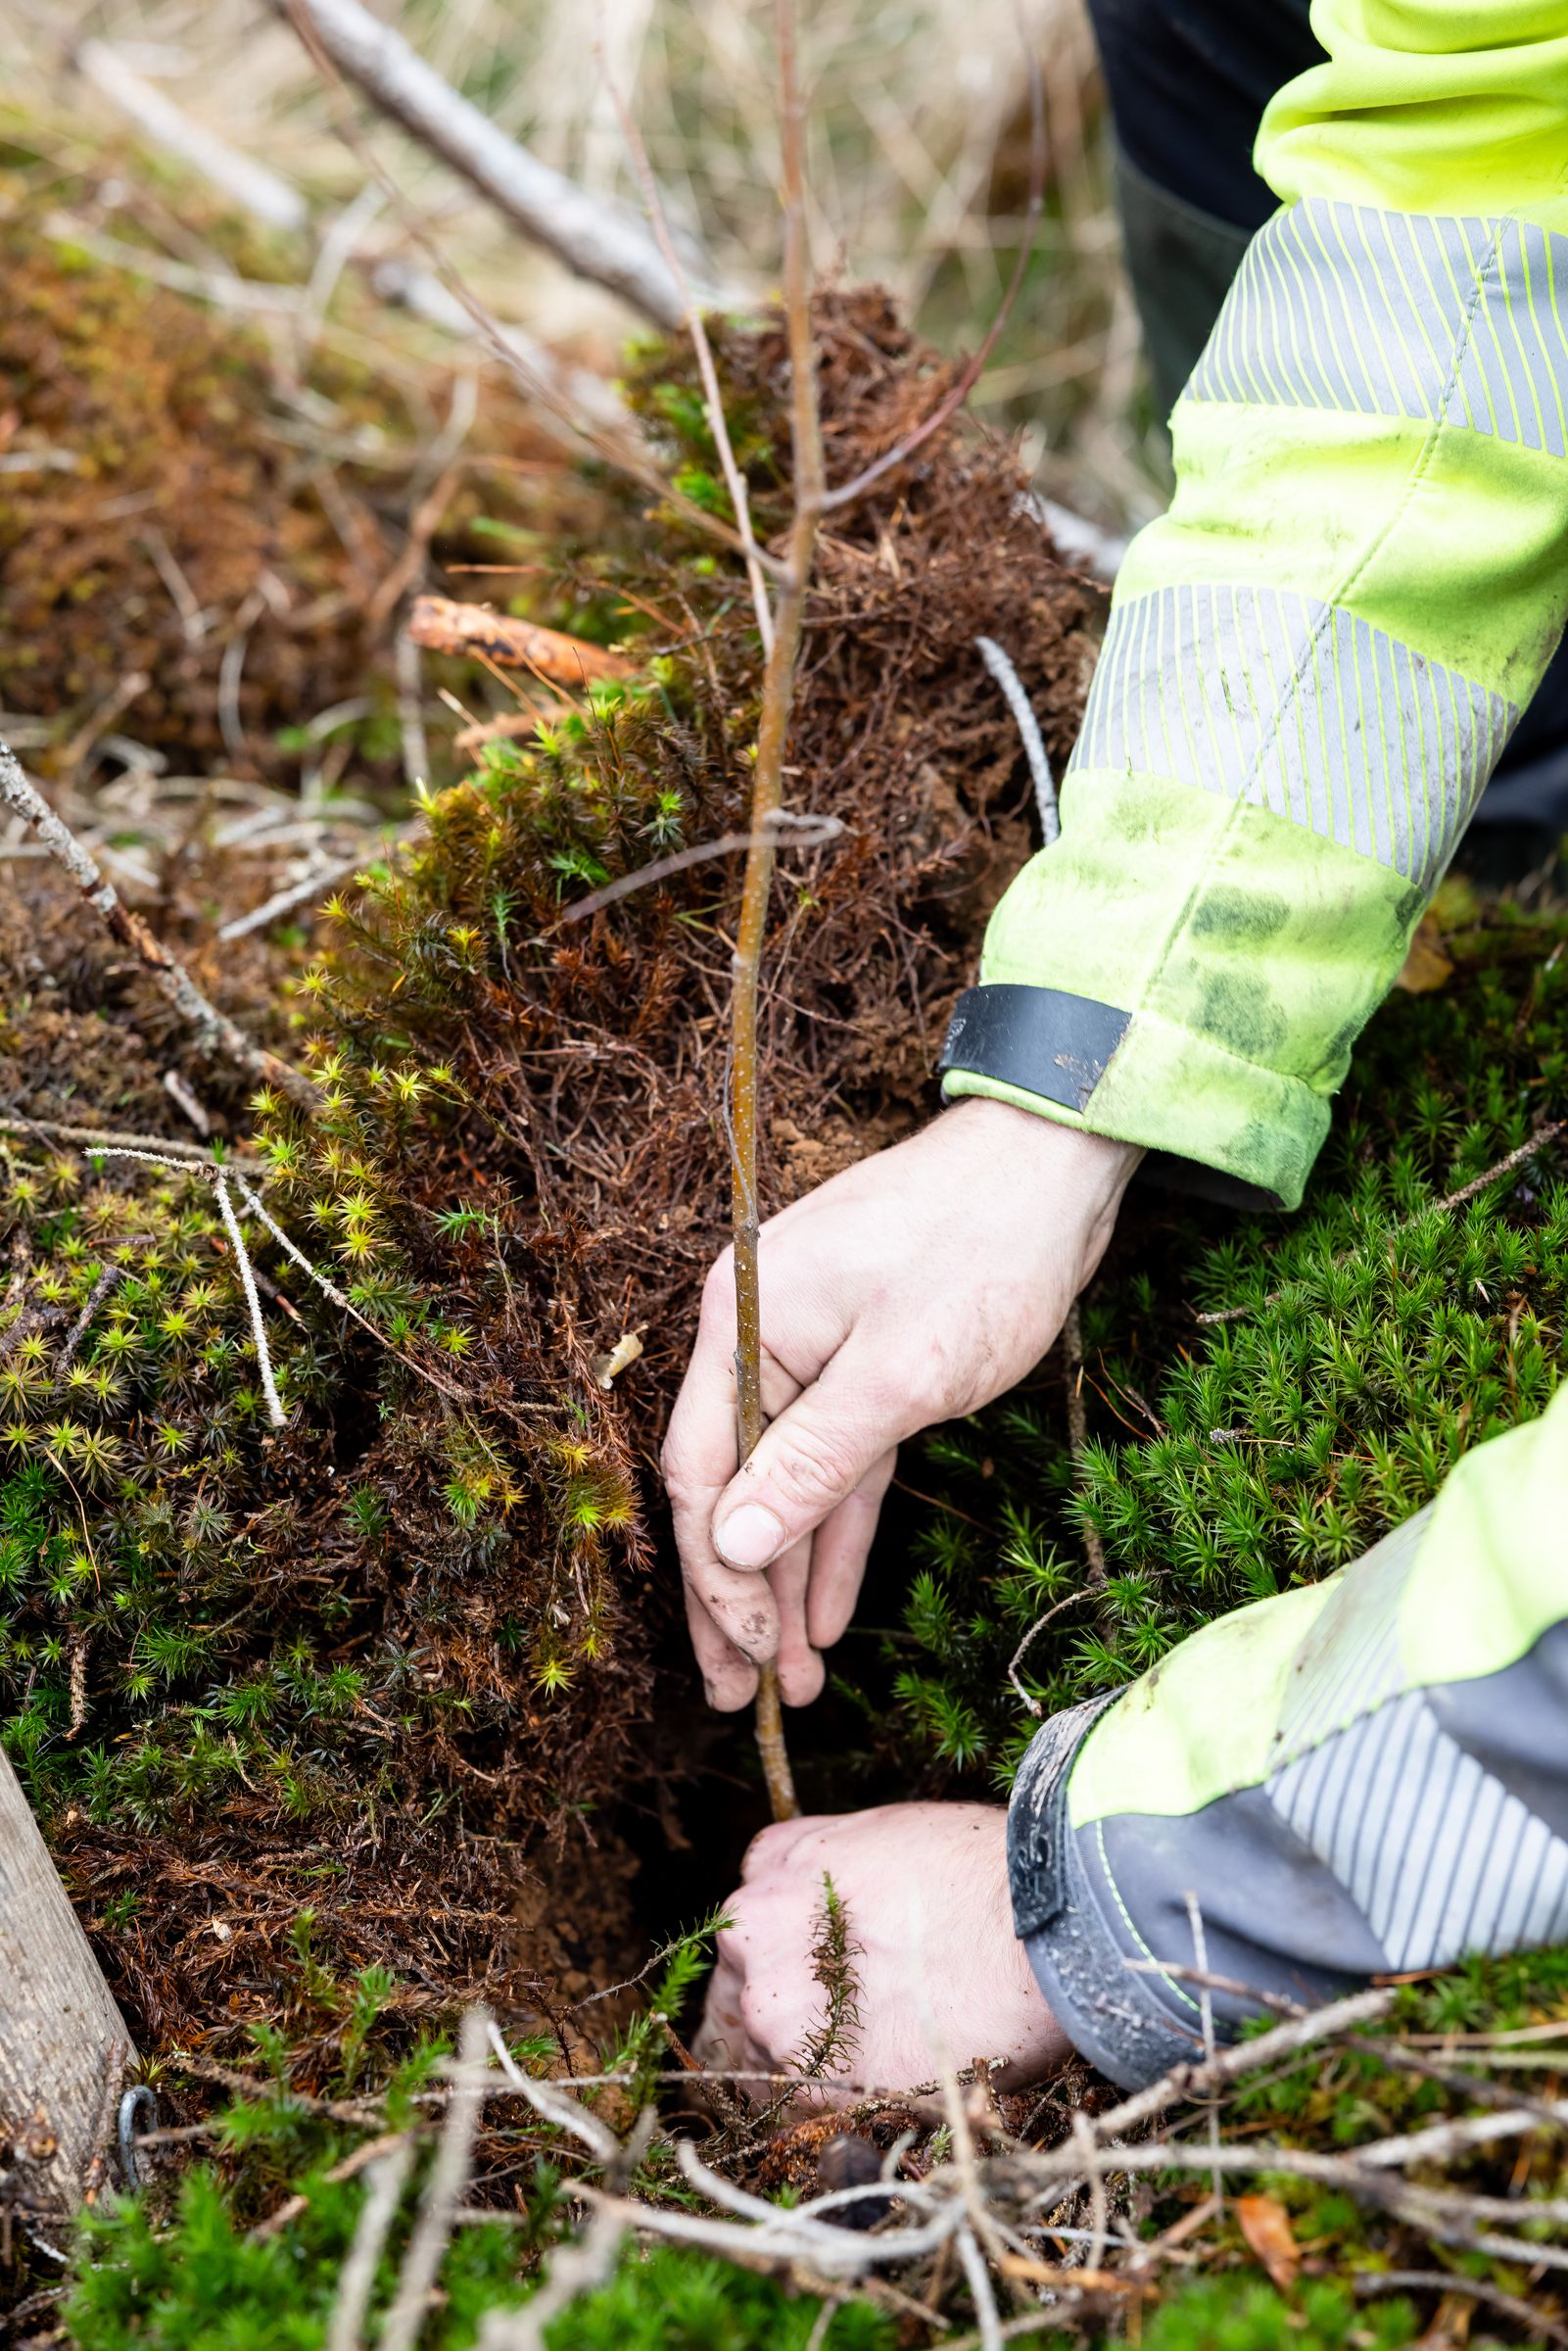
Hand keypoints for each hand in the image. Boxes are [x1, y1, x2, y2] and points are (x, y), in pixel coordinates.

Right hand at [663, 1098, 1137, 1708]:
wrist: (1056, 1163)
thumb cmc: (980, 1252)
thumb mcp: (898, 1375)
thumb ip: (809, 1465)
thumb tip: (729, 1548)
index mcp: (740, 1324)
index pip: (700, 1472)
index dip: (717, 1576)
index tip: (746, 1659)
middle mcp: (756, 1335)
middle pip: (730, 1487)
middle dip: (739, 1599)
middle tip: (744, 1699)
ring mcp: (807, 1346)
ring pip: (784, 1485)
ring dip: (790, 1579)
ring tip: (793, 1681)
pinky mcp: (863, 1359)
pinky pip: (834, 1463)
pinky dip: (835, 1532)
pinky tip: (831, 1609)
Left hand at [696, 1802, 1069, 2096]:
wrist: (1025, 1933)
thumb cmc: (976, 1874)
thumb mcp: (883, 1833)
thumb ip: (831, 1869)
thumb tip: (839, 1903)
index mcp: (773, 1864)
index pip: (749, 1922)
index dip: (784, 1953)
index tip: (814, 1973)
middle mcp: (752, 1931)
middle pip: (738, 1985)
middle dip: (779, 2005)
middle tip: (835, 2025)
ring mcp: (771, 2006)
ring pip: (753, 2047)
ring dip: (793, 2057)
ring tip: (858, 2060)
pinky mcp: (805, 2077)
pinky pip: (784, 2103)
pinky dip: (818, 2102)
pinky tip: (864, 2087)